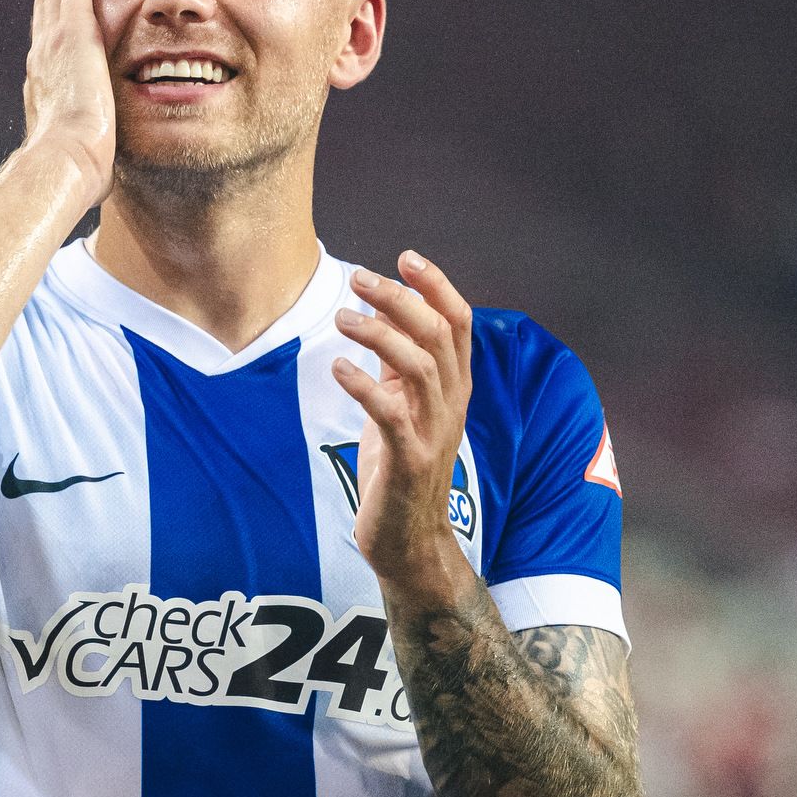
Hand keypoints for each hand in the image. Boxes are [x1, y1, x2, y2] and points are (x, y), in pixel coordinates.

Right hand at [22, 0, 116, 203]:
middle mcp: (43, 60)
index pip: (50, 45)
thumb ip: (81, 154)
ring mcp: (55, 44)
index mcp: (47, 88)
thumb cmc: (73, 174)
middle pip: (47, 10)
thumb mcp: (77, 159)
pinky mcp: (74, 35)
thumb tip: (87, 179)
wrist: (65, 164)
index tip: (56, 2)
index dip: (52, 20)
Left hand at [332, 253, 472, 597]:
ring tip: (341, 319)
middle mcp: (451, 403)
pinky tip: (338, 367)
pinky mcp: (409, 460)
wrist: (409, 540)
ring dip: (379, 334)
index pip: (458, 322)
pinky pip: (390, 413)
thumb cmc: (400, 468)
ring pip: (419, 366)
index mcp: (453, 386)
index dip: (436, 285)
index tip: (405, 257)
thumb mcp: (401, 406)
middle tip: (359, 279)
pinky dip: (363, 385)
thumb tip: (381, 312)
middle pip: (439, 334)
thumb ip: (397, 364)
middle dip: (400, 299)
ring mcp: (434, 431)